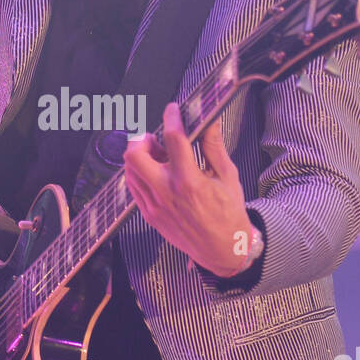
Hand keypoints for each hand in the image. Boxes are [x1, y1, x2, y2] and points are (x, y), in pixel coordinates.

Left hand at [122, 102, 252, 277]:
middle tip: (156, 139)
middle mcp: (167, 193)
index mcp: (189, 181)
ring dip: (140, 157)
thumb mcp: (227, 176)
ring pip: (130, 171)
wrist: (223, 250)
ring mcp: (154, 206)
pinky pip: (134, 188)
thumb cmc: (229, 214)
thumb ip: (214, 146)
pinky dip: (140, 175)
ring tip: (159, 158)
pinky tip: (157, 174)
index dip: (172, 118)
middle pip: (134, 155)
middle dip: (142, 139)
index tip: (173, 110)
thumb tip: (210, 121)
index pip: (173, 139)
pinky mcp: (149, 216)